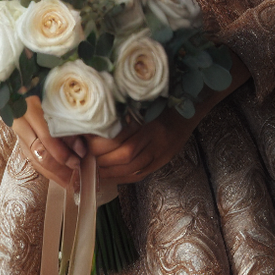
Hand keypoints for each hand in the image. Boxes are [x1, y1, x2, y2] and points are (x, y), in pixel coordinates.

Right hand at [8, 96, 86, 190]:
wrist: (22, 75)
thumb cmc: (48, 87)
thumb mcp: (60, 101)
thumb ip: (70, 124)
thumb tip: (81, 151)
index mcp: (32, 106)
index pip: (47, 137)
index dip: (63, 153)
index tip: (79, 161)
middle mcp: (21, 119)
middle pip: (38, 151)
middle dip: (58, 168)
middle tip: (75, 178)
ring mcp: (17, 128)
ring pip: (33, 157)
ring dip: (52, 172)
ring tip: (69, 183)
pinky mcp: (18, 134)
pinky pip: (30, 156)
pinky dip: (45, 168)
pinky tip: (58, 175)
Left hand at [87, 56, 252, 185]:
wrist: (192, 104)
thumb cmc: (162, 97)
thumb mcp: (142, 98)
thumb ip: (121, 108)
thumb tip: (91, 116)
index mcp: (151, 121)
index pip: (123, 140)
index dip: (100, 144)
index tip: (83, 140)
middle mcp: (158, 140)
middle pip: (125, 155)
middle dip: (101, 158)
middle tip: (83, 154)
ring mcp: (162, 152)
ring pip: (131, 168)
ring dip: (108, 170)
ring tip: (90, 166)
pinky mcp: (162, 160)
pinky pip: (139, 175)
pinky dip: (120, 177)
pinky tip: (107, 174)